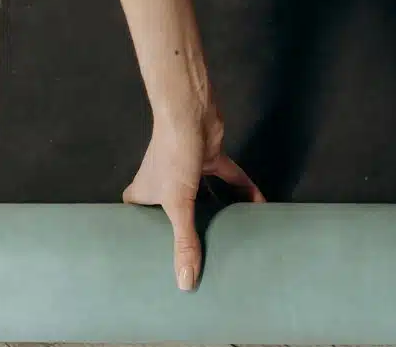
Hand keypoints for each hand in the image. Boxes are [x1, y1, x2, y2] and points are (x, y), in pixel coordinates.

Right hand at [122, 102, 263, 290]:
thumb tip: (186, 282)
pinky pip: (229, 178)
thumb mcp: (178, 205)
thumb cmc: (173, 154)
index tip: (152, 253)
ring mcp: (188, 169)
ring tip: (229, 235)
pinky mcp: (211, 157)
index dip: (142, 232)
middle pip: (173, 209)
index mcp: (144, 192)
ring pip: (204, 195)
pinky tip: (258, 205)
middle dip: (185, 227)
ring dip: (217, 210)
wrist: (191, 112)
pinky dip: (243, 190)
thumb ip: (185, 242)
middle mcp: (164, 181)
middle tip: (196, 253)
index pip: (137, 216)